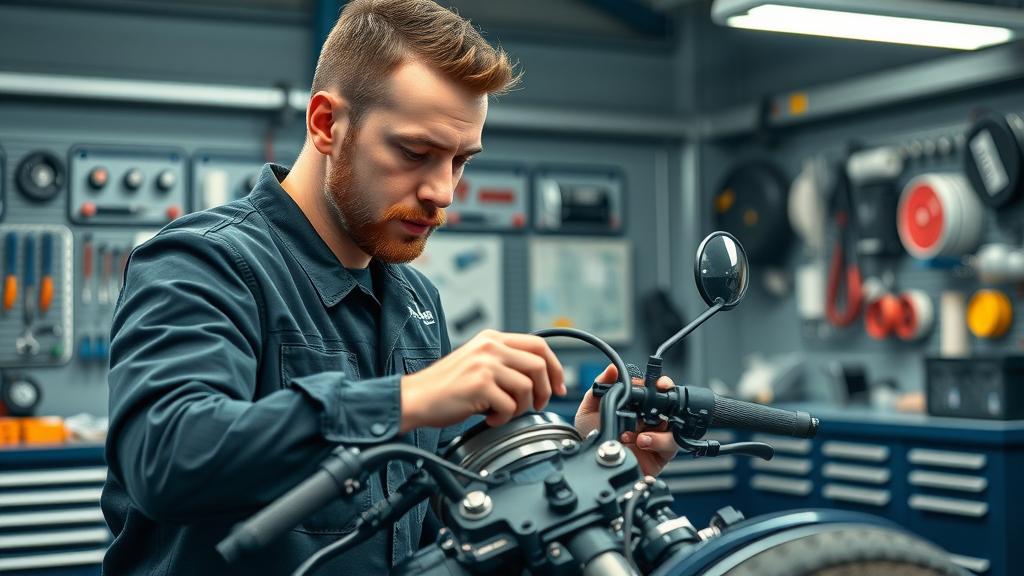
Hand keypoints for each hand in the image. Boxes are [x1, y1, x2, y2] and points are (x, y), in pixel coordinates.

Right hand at [400, 329, 565, 432]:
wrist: (415, 398)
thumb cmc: (444, 386)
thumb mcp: (476, 361)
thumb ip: (503, 361)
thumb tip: (537, 377)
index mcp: (492, 338)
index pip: (539, 344)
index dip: (555, 367)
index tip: (558, 386)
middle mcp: (490, 347)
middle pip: (539, 364)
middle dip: (545, 390)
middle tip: (537, 405)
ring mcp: (485, 364)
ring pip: (527, 387)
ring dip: (520, 407)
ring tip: (502, 412)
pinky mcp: (480, 385)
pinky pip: (510, 406)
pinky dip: (503, 418)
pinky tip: (489, 418)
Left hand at [575, 364, 678, 476]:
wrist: (592, 465)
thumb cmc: (592, 439)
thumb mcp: (590, 410)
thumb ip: (600, 387)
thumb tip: (612, 368)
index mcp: (635, 408)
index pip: (654, 392)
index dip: (660, 386)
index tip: (660, 383)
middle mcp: (648, 421)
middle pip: (669, 407)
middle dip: (668, 401)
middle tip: (661, 398)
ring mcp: (656, 437)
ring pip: (674, 426)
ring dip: (657, 428)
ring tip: (638, 434)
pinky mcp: (660, 454)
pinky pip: (671, 445)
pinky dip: (658, 441)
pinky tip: (642, 442)